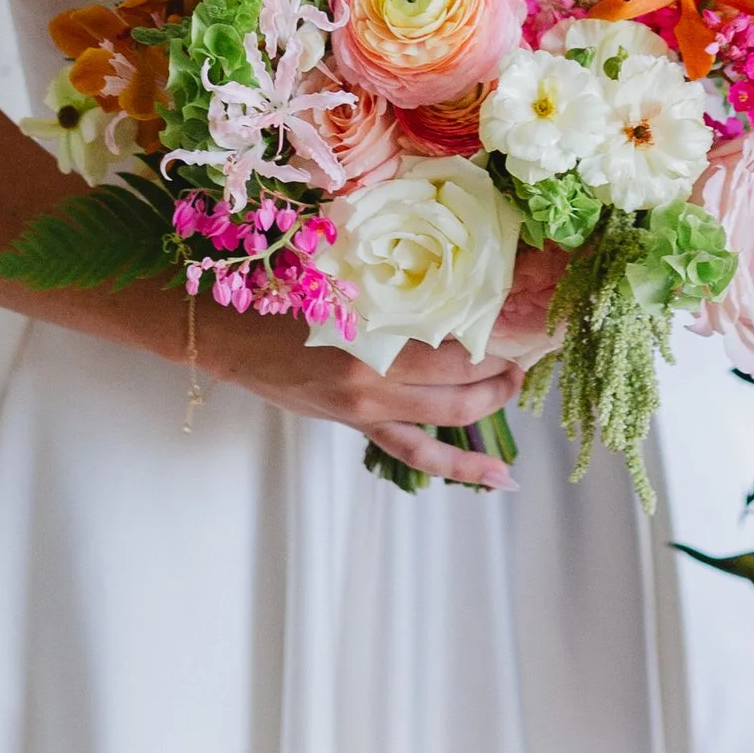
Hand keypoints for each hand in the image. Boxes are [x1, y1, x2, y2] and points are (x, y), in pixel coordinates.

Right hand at [192, 303, 538, 488]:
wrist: (229, 336)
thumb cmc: (278, 294)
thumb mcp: (338, 279)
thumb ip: (388, 288)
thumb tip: (444, 275)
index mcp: (369, 340)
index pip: (452, 345)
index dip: (493, 336)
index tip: (519, 319)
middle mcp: (373, 382)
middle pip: (458, 385)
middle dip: (500, 372)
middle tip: (524, 352)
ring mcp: (366, 410)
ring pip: (446, 419)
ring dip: (489, 406)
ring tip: (516, 390)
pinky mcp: (357, 424)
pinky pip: (416, 451)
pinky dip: (459, 465)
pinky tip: (497, 477)